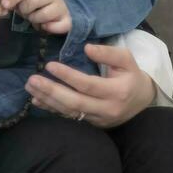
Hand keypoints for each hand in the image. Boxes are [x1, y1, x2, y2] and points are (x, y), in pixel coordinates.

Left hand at [0, 0, 71, 33]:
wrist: (57, 10)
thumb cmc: (34, 2)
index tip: (5, 4)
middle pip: (33, 1)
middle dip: (25, 10)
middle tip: (26, 12)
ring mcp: (62, 5)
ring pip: (43, 15)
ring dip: (35, 19)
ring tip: (36, 17)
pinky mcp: (68, 19)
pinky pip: (57, 26)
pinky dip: (49, 28)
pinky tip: (45, 26)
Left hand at [26, 42, 156, 128]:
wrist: (141, 100)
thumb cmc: (131, 76)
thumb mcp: (127, 60)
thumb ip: (108, 53)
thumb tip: (87, 48)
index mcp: (117, 91)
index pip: (88, 85)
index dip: (67, 76)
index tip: (49, 65)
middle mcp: (107, 108)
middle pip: (75, 102)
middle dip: (51, 91)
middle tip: (32, 80)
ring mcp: (98, 119)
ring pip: (69, 111)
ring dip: (47, 100)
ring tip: (30, 87)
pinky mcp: (91, 124)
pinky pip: (68, 117)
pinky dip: (51, 108)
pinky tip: (36, 100)